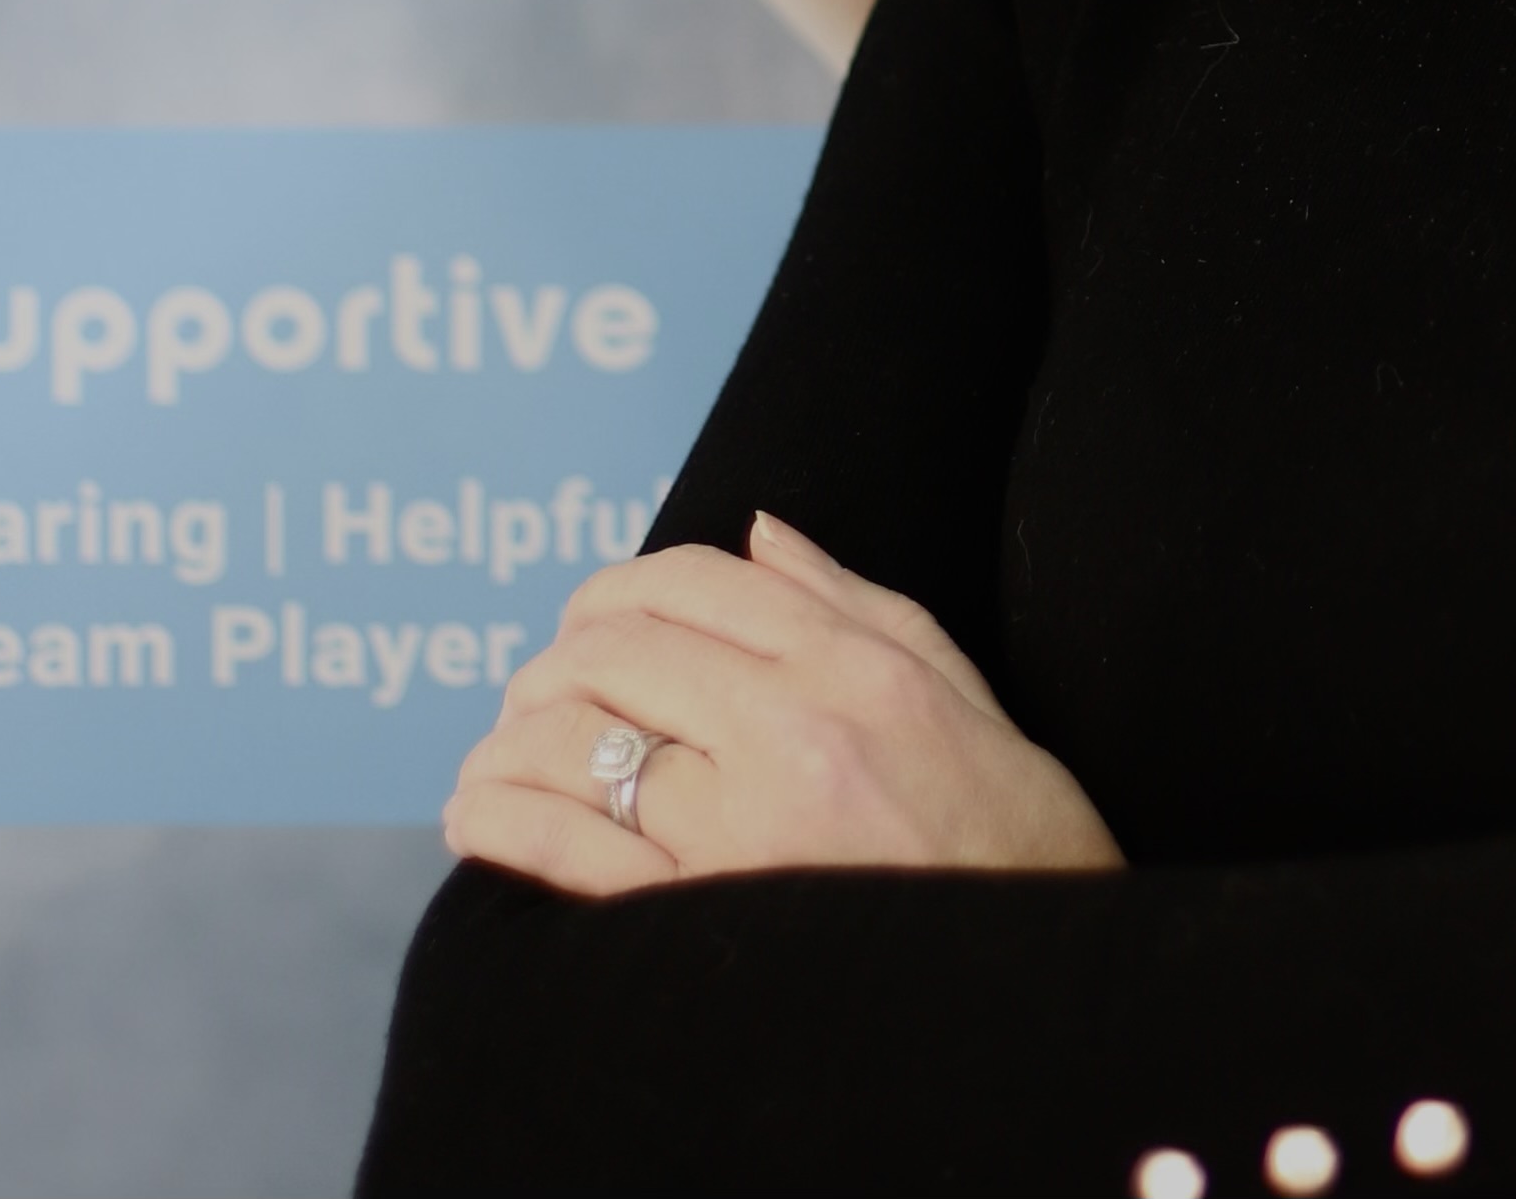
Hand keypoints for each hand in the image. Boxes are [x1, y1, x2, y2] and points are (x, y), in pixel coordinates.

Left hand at [442, 512, 1124, 895]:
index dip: (621, 587)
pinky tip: (484, 818)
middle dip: (556, 661)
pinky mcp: (695, 921)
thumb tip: (758, 532)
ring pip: (573, 742)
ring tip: (501, 754)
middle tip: (541, 690)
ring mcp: (738, 828)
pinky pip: (562, 850)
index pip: (695, 579)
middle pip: (617, 651)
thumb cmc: (1005, 835)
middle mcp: (790, 730)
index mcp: (853, 666)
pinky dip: (499, 821)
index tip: (595, 616)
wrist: (1032, 983)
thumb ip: (850, 602)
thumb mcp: (953, 690)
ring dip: (510, 740)